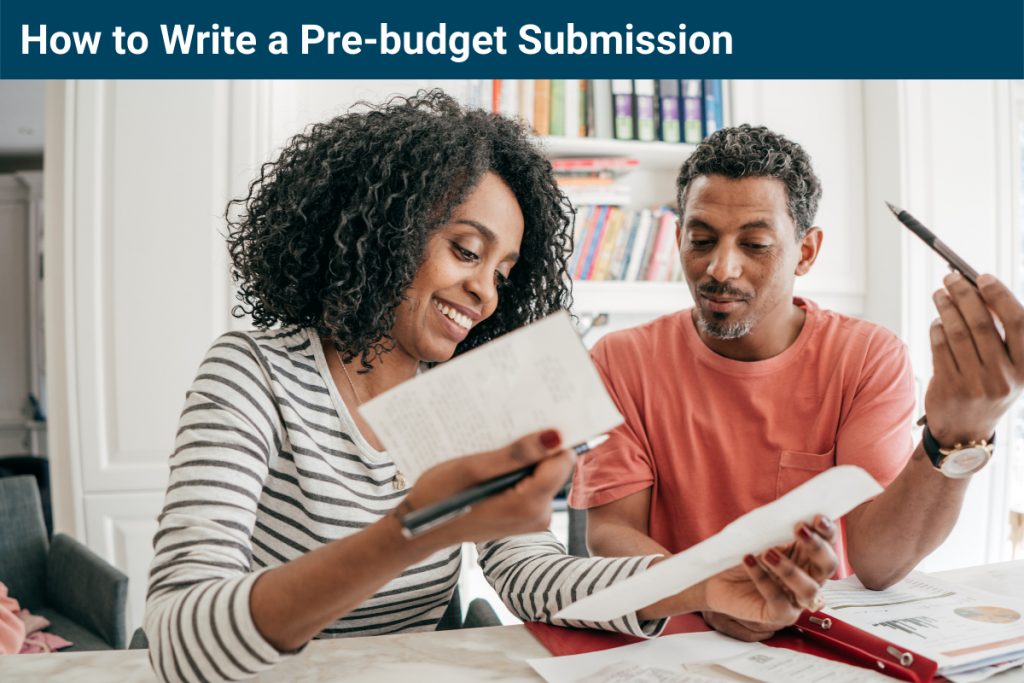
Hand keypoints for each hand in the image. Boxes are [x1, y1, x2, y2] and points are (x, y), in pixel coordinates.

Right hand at [401, 429, 573, 546]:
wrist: (421, 527)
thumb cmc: (440, 496)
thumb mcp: (474, 468)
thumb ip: (516, 454)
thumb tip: (555, 437)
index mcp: (529, 505)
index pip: (562, 459)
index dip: (550, 438)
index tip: (533, 420)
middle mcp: (538, 515)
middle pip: (554, 467)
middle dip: (534, 448)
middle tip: (506, 435)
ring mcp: (533, 518)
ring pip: (542, 474)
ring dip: (523, 459)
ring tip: (495, 451)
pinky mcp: (524, 516)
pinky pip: (531, 485)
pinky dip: (517, 472)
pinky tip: (494, 466)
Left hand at [701, 516, 838, 641]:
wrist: (714, 578)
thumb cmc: (741, 555)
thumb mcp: (759, 538)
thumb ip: (777, 529)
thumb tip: (790, 513)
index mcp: (806, 556)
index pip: (828, 543)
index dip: (827, 531)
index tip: (817, 517)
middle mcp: (807, 578)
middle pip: (827, 566)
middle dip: (817, 547)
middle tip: (800, 528)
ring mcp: (795, 599)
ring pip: (808, 588)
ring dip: (790, 569)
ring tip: (767, 552)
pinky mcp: (778, 615)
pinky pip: (778, 600)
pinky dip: (763, 579)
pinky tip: (748, 561)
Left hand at [926, 272, 1023, 445]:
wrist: (966, 433)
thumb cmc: (988, 388)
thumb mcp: (1007, 368)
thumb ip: (1001, 334)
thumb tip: (979, 291)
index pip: (1018, 322)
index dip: (999, 295)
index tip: (982, 276)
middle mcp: (1004, 377)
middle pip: (981, 322)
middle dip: (964, 294)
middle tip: (951, 278)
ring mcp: (976, 384)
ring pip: (956, 332)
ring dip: (946, 307)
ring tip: (939, 294)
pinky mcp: (950, 389)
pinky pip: (939, 347)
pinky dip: (936, 328)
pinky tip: (937, 320)